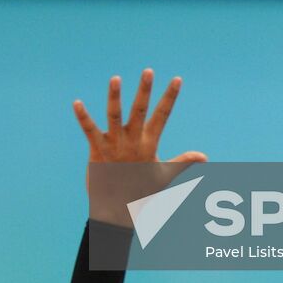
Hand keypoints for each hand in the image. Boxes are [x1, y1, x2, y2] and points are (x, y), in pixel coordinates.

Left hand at [72, 69, 206, 225]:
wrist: (118, 211)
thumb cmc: (141, 191)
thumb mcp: (164, 175)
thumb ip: (183, 162)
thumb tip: (205, 156)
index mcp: (149, 144)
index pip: (162, 116)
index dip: (169, 97)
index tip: (177, 79)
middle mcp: (132, 142)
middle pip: (140, 112)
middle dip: (144, 91)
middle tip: (148, 71)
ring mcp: (114, 146)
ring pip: (114, 117)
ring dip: (115, 97)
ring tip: (115, 78)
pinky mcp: (97, 151)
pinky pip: (89, 130)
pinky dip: (83, 117)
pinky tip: (76, 103)